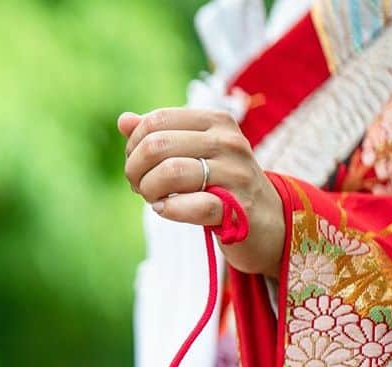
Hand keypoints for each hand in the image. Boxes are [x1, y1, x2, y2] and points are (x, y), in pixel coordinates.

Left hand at [118, 108, 283, 276]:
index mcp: (215, 121)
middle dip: (136, 170)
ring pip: (170, 172)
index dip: (134, 145)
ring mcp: (236, 173)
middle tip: (140, 186)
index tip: (137, 165)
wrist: (268, 221)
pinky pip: (193, 205)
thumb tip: (124, 120)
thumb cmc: (221, 185)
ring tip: (154, 199)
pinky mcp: (238, 207)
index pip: (156, 121)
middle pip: (157, 146)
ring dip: (149, 190)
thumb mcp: (193, 153)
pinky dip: (169, 209)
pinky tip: (165, 210)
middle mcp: (228, 141)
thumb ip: (159, 136)